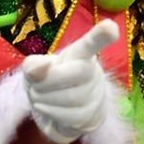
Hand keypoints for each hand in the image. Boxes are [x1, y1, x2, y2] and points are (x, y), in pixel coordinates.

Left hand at [22, 21, 118, 143]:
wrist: (59, 108)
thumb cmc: (49, 80)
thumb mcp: (35, 68)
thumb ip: (33, 65)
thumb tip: (39, 69)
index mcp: (80, 54)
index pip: (91, 43)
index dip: (100, 35)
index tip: (111, 27)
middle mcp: (93, 72)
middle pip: (77, 72)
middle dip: (48, 80)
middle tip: (34, 84)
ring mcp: (95, 94)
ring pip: (71, 97)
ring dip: (44, 99)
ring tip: (38, 96)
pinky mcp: (92, 116)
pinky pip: (70, 116)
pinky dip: (51, 113)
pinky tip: (45, 107)